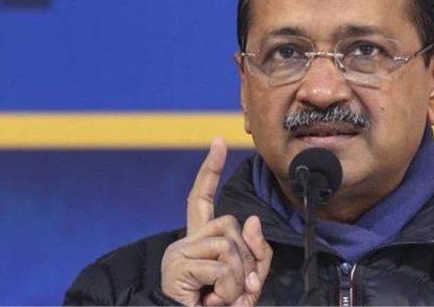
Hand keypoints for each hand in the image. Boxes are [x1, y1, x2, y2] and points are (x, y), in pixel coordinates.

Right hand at [161, 138, 272, 305]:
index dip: (210, 170)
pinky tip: (212, 302)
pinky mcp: (178, 265)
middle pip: (231, 224)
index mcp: (200, 243)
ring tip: (223, 299)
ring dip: (238, 278)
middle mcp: (186, 242)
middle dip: (248, 258)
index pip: (202, 199)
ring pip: (230, 244)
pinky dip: (227, 290)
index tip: (218, 142)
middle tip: (237, 289)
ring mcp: (180, 252)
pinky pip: (222, 267)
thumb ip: (255, 253)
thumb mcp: (247, 281)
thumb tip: (252, 220)